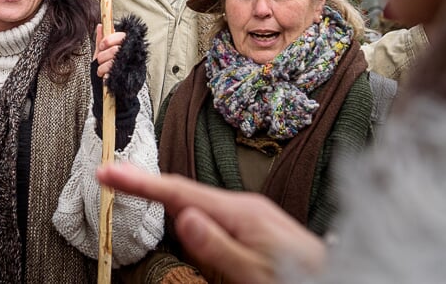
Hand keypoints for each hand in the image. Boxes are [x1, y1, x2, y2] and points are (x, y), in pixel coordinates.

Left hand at [91, 16, 146, 149]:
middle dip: (104, 54)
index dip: (110, 38)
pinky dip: (107, 74)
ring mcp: (135, 66)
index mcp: (128, 47)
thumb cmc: (108, 77)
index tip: (102, 45)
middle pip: (118, 46)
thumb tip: (100, 26)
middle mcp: (134, 55)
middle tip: (100, 61)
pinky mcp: (134, 77)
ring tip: (101, 71)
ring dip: (103, 65)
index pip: (122, 35)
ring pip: (116, 58)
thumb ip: (101, 42)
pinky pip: (117, 70)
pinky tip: (105, 77)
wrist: (115, 100)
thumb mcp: (102, 57)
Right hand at [97, 163, 326, 283]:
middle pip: (183, 191)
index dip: (140, 182)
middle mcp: (243, 205)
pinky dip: (186, 210)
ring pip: (196, 203)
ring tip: (131, 186)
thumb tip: (183, 216)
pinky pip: (210, 214)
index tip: (108, 171)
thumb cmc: (297, 279)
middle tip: (109, 175)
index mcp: (241, 212)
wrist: (336, 281)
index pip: (179, 192)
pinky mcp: (251, 224)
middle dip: (146, 183)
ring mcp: (248, 213)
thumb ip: (216, 247)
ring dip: (165, 198)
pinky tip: (178, 213)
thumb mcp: (252, 274)